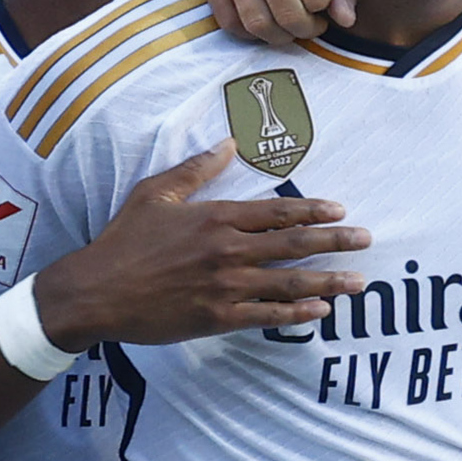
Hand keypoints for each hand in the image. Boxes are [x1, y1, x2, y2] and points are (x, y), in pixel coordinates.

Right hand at [32, 143, 368, 347]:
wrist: (95, 292)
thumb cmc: (123, 240)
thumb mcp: (156, 193)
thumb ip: (197, 168)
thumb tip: (229, 142)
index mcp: (215, 217)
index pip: (277, 212)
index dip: (313, 211)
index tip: (341, 210)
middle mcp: (227, 251)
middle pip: (293, 246)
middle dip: (335, 242)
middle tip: (366, 240)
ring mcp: (225, 287)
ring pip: (289, 284)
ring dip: (329, 281)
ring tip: (359, 282)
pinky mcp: (217, 318)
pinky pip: (267, 316)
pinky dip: (298, 314)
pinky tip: (322, 311)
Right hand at [200, 0, 349, 41]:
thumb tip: (346, 21)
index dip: (325, 7)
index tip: (323, 0)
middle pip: (287, 14)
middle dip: (306, 29)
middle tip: (311, 23)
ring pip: (256, 22)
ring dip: (279, 36)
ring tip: (289, 26)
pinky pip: (228, 21)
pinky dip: (249, 33)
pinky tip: (264, 19)